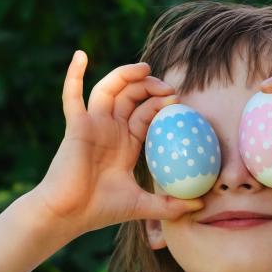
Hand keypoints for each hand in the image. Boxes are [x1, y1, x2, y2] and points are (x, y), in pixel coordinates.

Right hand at [31, 51, 204, 232]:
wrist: (69, 215)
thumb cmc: (100, 210)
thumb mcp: (142, 206)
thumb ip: (170, 205)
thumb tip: (202, 204)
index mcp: (125, 144)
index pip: (145, 114)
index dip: (161, 104)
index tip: (178, 101)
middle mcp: (109, 130)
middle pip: (131, 97)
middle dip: (150, 87)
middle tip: (169, 88)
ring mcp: (91, 125)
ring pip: (109, 90)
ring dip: (125, 75)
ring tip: (145, 69)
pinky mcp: (75, 126)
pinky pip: (72, 96)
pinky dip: (74, 75)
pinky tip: (81, 56)